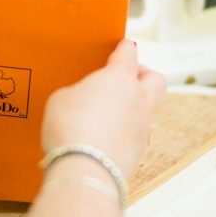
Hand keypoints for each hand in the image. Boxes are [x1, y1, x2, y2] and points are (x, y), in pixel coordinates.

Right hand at [41, 40, 165, 178]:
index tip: (123, 46)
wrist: (85, 170)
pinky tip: (106, 134)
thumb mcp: (61, 99)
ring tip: (111, 111)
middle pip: (154, 79)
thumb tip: (84, 100)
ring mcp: (141, 126)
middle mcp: (138, 99)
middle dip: (143, 74)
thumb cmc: (70, 127)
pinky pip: (136, 132)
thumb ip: (77, 92)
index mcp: (120, 78)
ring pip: (148, 108)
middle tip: (127, 77)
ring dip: (134, 106)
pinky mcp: (138, 151)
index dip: (124, 49)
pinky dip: (125, 130)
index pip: (128, 54)